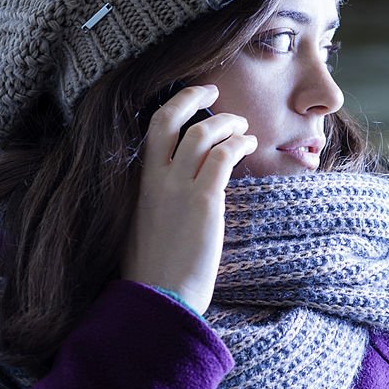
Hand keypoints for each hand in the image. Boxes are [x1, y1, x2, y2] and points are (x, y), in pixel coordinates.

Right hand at [121, 84, 256, 314]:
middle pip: (168, 118)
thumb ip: (159, 201)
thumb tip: (182, 189)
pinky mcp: (203, 201)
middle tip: (215, 91)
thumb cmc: (157, 271)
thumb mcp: (147, 227)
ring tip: (243, 127)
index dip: (173, 106)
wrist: (160, 298)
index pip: (150, 131)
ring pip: (201, 133)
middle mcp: (153, 180)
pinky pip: (223, 156)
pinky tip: (249, 146)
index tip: (193, 97)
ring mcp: (177, 188)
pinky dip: (239, 143)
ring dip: (227, 123)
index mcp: (138, 185)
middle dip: (193, 96)